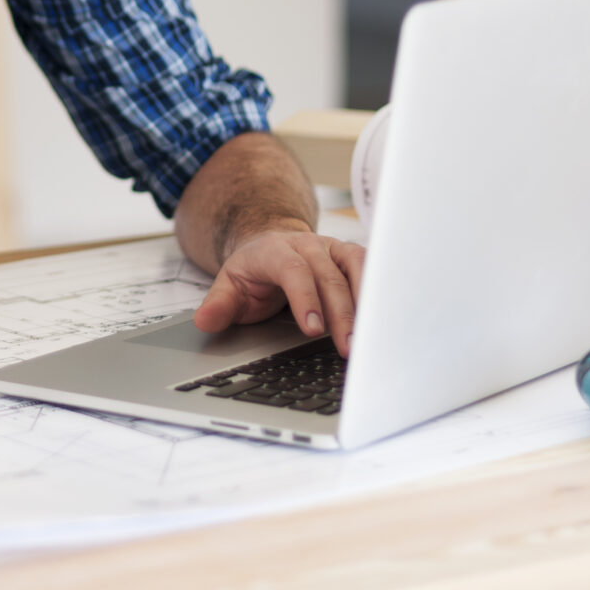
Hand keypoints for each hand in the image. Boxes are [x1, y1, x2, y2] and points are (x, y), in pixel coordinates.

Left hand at [193, 222, 366, 355]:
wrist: (270, 242)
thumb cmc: (253, 270)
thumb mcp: (228, 285)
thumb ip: (218, 305)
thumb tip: (205, 322)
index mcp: (276, 251)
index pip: (295, 272)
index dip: (306, 300)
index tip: (313, 330)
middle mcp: (308, 245)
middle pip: (329, 276)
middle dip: (341, 314)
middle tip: (347, 348)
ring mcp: (332, 249)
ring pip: (356, 269)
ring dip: (365, 305)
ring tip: (371, 339)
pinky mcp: (351, 257)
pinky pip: (371, 269)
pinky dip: (379, 293)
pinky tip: (384, 320)